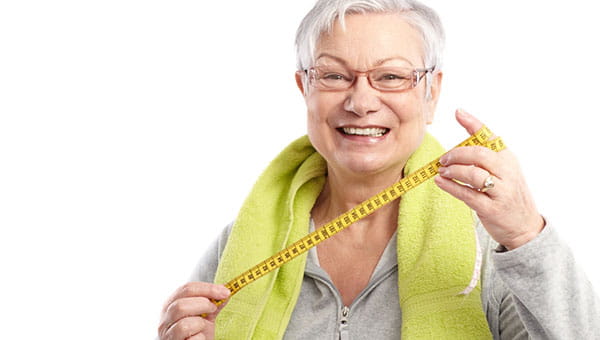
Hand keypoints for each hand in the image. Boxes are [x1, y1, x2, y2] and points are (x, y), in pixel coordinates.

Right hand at [158, 282, 229, 339]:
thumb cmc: (197, 332)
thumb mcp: (205, 315)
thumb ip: (213, 303)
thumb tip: (225, 290)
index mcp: (171, 305)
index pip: (186, 289)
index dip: (207, 288)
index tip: (225, 292)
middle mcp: (165, 319)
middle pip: (180, 304)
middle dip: (203, 304)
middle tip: (214, 308)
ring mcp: (167, 335)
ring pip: (184, 324)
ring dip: (200, 323)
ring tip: (203, 327)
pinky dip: (200, 338)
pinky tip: (200, 338)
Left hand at [434, 109, 544, 249]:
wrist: (525, 227)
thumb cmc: (507, 195)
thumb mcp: (503, 172)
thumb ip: (485, 159)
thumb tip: (457, 148)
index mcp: (509, 159)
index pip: (491, 136)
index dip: (474, 123)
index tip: (458, 113)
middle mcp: (508, 172)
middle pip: (479, 154)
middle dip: (457, 154)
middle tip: (443, 159)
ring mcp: (501, 191)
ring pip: (473, 174)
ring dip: (453, 171)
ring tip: (442, 172)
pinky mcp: (492, 209)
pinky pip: (468, 194)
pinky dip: (451, 187)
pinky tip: (440, 182)